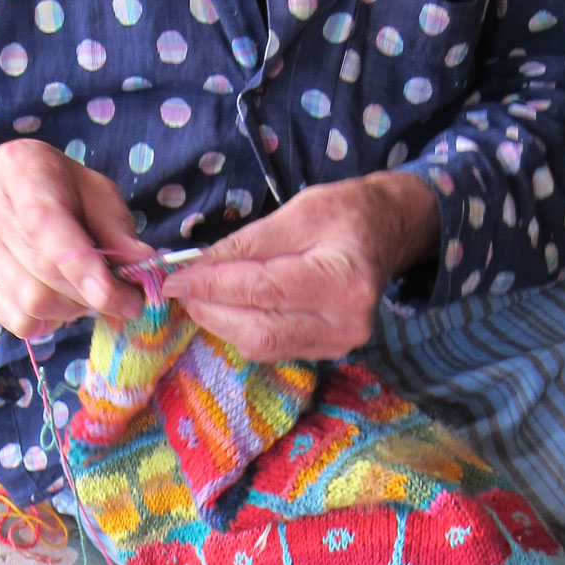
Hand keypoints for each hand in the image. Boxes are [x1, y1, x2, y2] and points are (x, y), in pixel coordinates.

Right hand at [0, 140, 151, 337]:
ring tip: (87, 293)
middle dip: (91, 295)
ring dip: (73, 310)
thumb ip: (116, 225)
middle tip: (123, 299)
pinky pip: (20, 323)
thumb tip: (144, 264)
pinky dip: (50, 323)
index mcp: (23, 173)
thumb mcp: (92, 189)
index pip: (48, 227)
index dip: (85, 269)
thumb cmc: (55, 188)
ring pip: (32, 303)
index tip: (121, 298)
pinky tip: (62, 304)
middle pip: (44, 272)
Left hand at [164, 172, 438, 360]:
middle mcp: (345, 322)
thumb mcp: (299, 212)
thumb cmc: (346, 214)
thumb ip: (250, 243)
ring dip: (222, 323)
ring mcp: (339, 344)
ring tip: (198, 298)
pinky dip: (242, 329)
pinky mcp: (328, 352)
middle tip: (181, 291)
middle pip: (260, 329)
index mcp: (343, 279)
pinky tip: (226, 310)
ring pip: (262, 345)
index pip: (264, 290)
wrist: (388, 234)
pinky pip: (273, 348)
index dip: (214, 286)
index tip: (176, 279)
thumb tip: (200, 264)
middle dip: (212, 310)